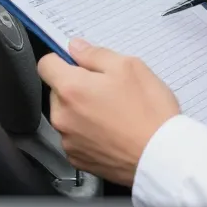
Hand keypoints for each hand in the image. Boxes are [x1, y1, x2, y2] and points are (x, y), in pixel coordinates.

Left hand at [37, 38, 179, 185]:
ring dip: (82, 109)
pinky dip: (88, 131)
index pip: (46, 64)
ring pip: (66, 114)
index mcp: (71, 89)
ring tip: (114, 111)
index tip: (78, 62)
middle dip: (76, 85)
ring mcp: (68, 140)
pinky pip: (75, 136)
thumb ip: (95, 54)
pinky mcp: (78, 158)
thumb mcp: (129, 67)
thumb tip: (76, 47)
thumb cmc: (148, 111)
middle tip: (108, 88)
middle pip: (57, 91)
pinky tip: (112, 129)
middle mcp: (63, 116)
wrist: (160, 155)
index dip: (62, 59)